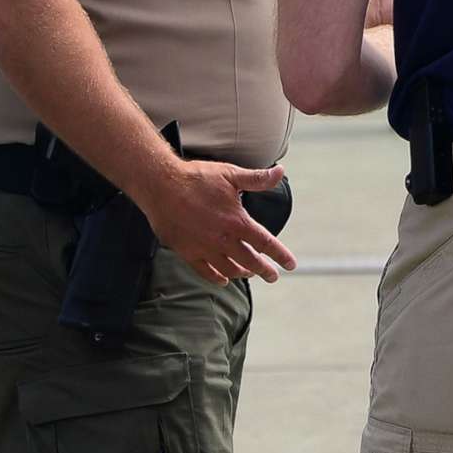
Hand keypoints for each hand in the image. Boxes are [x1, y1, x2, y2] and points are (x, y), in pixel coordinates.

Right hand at [141, 160, 297, 285]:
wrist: (161, 186)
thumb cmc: (197, 178)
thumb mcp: (231, 175)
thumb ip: (257, 179)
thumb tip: (280, 172)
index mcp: (237, 222)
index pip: (265, 243)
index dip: (280, 255)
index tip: (291, 265)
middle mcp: (223, 239)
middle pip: (250, 261)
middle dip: (264, 270)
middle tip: (273, 276)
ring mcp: (204, 248)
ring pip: (229, 269)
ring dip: (242, 273)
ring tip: (249, 273)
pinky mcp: (187, 252)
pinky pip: (205, 271)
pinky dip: (216, 278)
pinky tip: (223, 279)